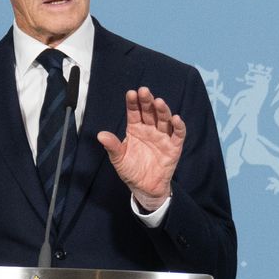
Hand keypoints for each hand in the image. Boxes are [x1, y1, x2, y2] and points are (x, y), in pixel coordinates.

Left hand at [97, 86, 183, 210]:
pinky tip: (176, 119)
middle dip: (147, 101)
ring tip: (159, 102)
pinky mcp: (174, 147)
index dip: (133, 103)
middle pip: (150, 112)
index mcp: (135, 129)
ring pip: (164, 120)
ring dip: (162, 110)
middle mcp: (150, 129)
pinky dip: (178, 126)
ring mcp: (162, 137)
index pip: (134, 112)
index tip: (130, 94)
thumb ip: (112, 146)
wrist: (144, 188)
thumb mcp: (118, 159)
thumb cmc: (131, 170)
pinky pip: (178, 134)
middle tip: (144, 91)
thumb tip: (100, 135)